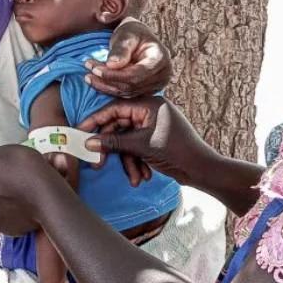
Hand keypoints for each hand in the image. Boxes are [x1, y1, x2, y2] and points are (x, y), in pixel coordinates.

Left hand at [0, 144, 63, 234]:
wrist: (46, 196)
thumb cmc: (26, 169)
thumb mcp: (7, 150)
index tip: (7, 168)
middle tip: (14, 180)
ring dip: (3, 199)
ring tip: (21, 194)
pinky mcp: (4, 228)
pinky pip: (6, 216)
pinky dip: (12, 212)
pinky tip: (24, 206)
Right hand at [79, 97, 214, 187]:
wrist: (202, 170)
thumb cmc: (177, 152)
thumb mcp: (142, 146)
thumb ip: (114, 142)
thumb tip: (89, 142)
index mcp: (149, 104)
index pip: (115, 108)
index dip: (96, 121)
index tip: (80, 132)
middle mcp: (149, 111)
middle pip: (119, 126)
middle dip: (112, 148)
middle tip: (97, 164)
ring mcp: (152, 126)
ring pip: (127, 141)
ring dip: (127, 161)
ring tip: (133, 178)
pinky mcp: (154, 139)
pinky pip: (136, 148)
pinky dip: (137, 162)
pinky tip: (142, 177)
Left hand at [84, 18, 171, 97]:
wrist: (138, 37)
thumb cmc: (133, 32)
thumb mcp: (127, 34)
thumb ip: (121, 48)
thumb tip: (112, 65)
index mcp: (160, 59)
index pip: (136, 74)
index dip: (114, 75)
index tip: (95, 69)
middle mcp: (161, 75)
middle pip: (132, 85)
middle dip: (107, 80)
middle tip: (87, 72)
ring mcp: (156, 85)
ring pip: (128, 92)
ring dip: (105, 86)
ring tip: (88, 77)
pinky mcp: (146, 90)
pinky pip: (126, 94)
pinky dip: (110, 88)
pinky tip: (96, 81)